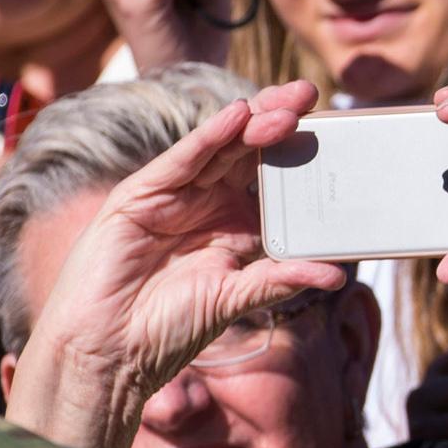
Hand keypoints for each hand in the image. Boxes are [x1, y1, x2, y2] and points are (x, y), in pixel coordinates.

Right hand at [3, 82, 346, 447]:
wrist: (109, 351)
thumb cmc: (167, 331)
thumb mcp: (234, 300)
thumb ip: (280, 280)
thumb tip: (338, 275)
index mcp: (232, 226)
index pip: (270, 178)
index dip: (297, 153)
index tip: (334, 134)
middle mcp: (204, 204)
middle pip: (247, 152)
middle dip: (278, 121)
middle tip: (310, 96)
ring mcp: (172, 196)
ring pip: (218, 148)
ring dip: (252, 123)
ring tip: (286, 106)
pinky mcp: (140, 195)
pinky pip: (181, 160)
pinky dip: (208, 137)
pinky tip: (236, 117)